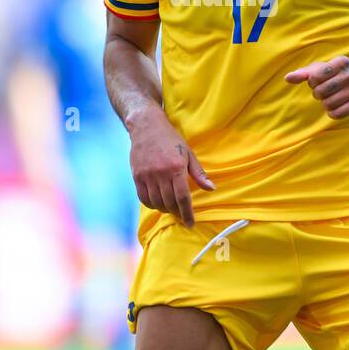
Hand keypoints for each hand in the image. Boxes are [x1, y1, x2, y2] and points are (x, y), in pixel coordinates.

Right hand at [126, 109, 213, 227]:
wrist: (146, 126)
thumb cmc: (171, 139)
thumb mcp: (189, 153)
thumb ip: (199, 173)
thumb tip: (211, 188)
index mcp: (176, 168)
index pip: (182, 198)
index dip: (187, 213)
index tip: (190, 223)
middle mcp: (160, 173)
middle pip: (169, 202)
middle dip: (177, 213)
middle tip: (182, 215)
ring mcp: (147, 175)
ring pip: (156, 202)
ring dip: (165, 209)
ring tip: (171, 208)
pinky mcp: (137, 176)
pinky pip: (143, 198)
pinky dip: (151, 204)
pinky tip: (158, 203)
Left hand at [285, 55, 348, 118]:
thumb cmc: (336, 74)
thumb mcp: (321, 69)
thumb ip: (303, 73)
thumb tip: (287, 78)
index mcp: (342, 61)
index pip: (316, 76)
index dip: (312, 82)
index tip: (317, 81)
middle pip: (321, 91)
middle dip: (317, 93)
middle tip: (322, 91)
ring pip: (328, 104)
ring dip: (325, 103)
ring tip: (330, 98)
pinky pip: (337, 114)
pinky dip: (331, 112)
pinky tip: (335, 106)